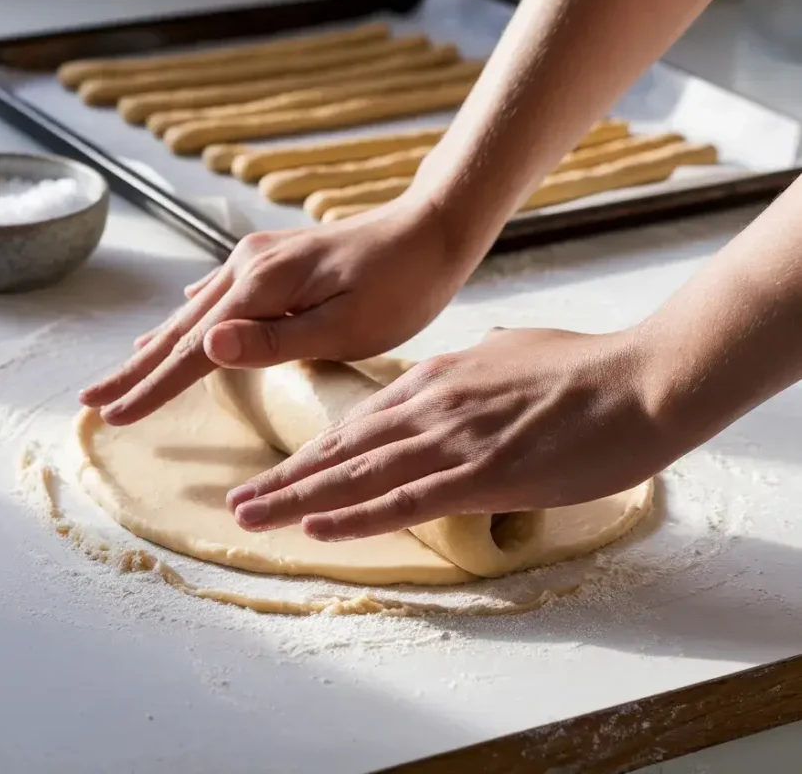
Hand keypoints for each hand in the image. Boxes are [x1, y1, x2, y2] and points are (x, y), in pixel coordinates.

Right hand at [79, 197, 469, 425]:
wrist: (430, 229)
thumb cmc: (400, 286)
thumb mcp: (345, 326)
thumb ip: (274, 340)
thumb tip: (200, 344)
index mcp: (263, 286)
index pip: (194, 349)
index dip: (153, 386)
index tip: (114, 416)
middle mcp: (250, 265)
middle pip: (183, 328)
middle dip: (138, 368)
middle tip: (91, 400)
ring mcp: (261, 257)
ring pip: (198, 310)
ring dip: (160, 343)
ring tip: (125, 369)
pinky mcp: (278, 258)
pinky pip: (221, 293)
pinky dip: (195, 316)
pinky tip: (184, 318)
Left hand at [226, 325, 678, 541]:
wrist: (638, 378)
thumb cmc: (584, 368)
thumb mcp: (513, 351)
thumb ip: (476, 364)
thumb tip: (464, 366)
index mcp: (440, 377)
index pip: (363, 419)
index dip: (317, 449)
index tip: (282, 470)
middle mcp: (434, 405)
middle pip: (345, 447)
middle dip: (288, 477)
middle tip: (241, 501)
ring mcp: (455, 438)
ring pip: (360, 473)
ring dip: (301, 498)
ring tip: (252, 516)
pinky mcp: (484, 472)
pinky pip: (407, 499)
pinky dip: (357, 514)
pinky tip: (319, 527)